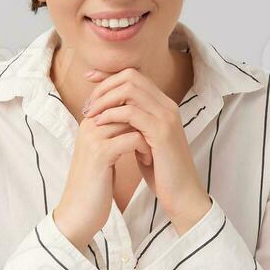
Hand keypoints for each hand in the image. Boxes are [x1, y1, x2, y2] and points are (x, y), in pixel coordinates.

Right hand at [51, 89, 151, 257]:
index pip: (118, 98)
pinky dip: (145, 147)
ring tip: (151, 149)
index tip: (150, 130)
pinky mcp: (101, 153)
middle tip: (155, 138)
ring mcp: (93, 138)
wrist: (78, 213)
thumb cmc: (94, 185)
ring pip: (131, 119)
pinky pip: (133, 138)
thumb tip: (136, 119)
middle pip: (125, 104)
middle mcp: (89, 125)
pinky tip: (146, 160)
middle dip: (145, 120)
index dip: (139, 112)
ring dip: (147, 133)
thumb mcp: (103, 154)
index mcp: (89, 122)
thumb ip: (114, 134)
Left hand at [83, 67, 211, 240]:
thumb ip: (133, 124)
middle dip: (104, 86)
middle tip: (88, 104)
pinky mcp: (162, 132)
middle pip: (131, 76)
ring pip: (130, 89)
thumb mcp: (143, 141)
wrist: (181, 195)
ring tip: (90, 114)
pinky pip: (131, 112)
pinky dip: (112, 115)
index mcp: (163, 106)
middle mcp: (167, 106)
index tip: (88, 79)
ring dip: (105, 99)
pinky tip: (99, 124)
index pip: (133, 76)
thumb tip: (110, 112)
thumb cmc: (161, 171)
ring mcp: (166, 117)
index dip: (109, 74)